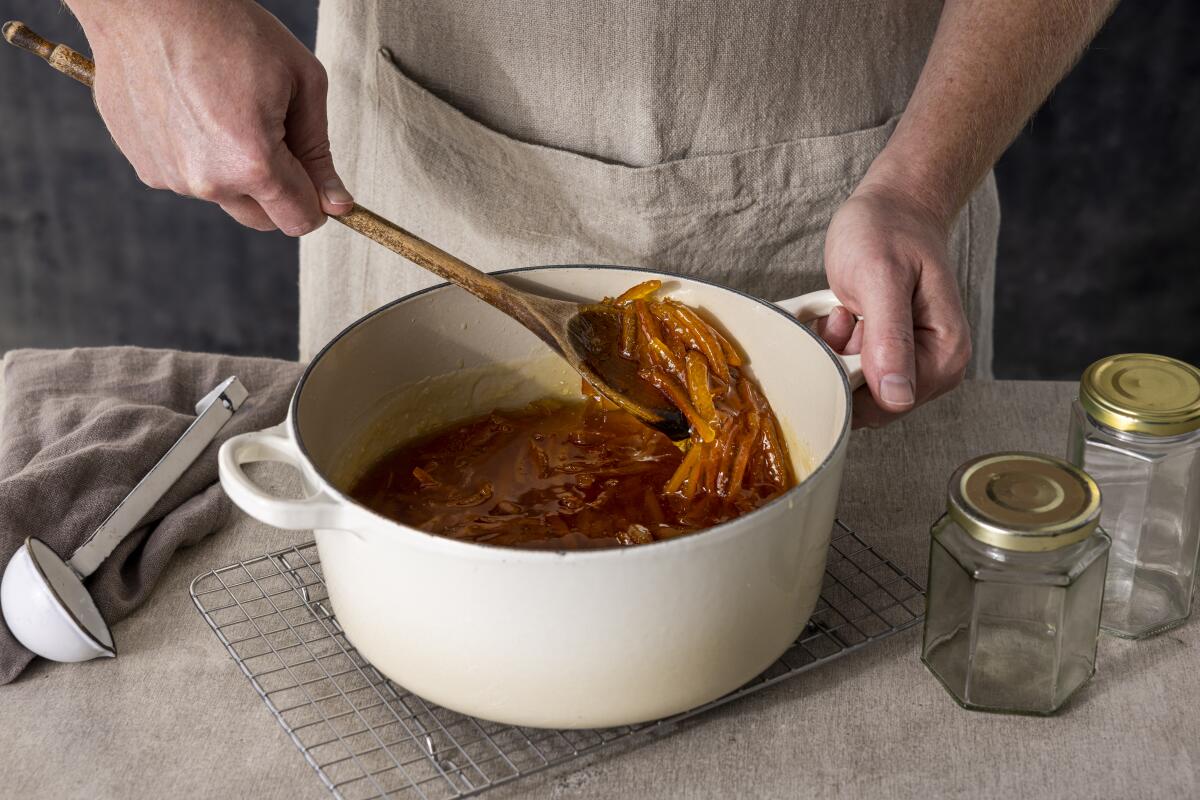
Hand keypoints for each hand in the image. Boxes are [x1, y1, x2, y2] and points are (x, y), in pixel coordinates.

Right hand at [71, 0, 351, 233]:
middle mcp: (208, 180)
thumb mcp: (301, 82)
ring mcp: (170, 176)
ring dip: (235, 170)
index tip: (316, 181)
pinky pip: (189, 176)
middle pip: (263, 219)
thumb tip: (337, 204)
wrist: (146, 0)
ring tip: (226, 109)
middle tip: (275, 133)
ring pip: (225, 195)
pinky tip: (194, 109)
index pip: (300, 220)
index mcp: (253, 163)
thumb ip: (320, 152)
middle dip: (279, 190)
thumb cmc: (228, 28)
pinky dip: (199, 154)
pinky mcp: (144, 165)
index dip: (317, 203)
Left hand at [817, 180, 970, 427]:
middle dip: (843, 365)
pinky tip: (845, 312)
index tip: (841, 338)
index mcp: (945, 356)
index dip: (852, 382)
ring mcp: (912, 362)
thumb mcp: (881, 278)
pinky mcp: (890, 353)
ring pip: (855, 386)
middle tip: (844, 316)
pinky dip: (835, 344)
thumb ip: (889, 339)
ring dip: (836, 352)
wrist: (894, 207)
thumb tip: (897, 398)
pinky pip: (850, 368)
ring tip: (847, 309)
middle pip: (871, 402)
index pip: (889, 406)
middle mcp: (935, 367)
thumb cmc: (889, 231)